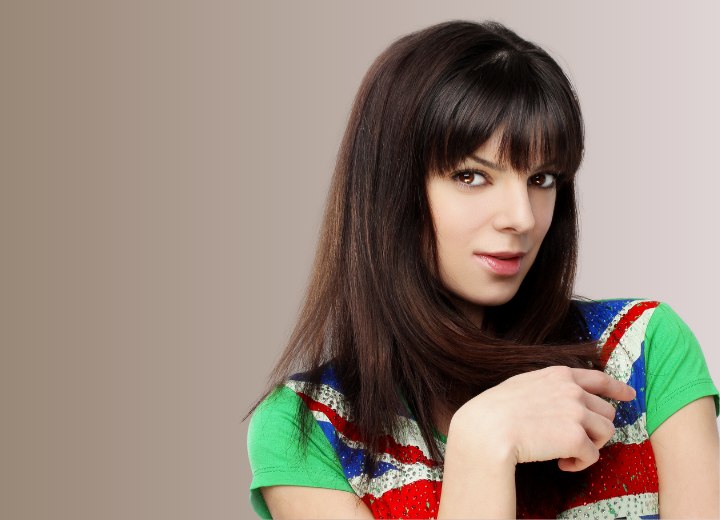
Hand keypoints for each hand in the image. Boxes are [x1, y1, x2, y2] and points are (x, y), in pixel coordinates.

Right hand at [449, 366, 635, 471]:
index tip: (629, 395)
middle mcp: (573, 390)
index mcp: (560, 375)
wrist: (488, 429)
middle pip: (607, 411)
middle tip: (576, 441)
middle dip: (595, 428)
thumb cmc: (497, 409)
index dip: (618, 388)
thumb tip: (566, 399)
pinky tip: (561, 464)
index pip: (599, 379)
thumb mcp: (525, 384)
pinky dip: (579, 463)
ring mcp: (576, 412)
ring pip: (606, 433)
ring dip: (591, 446)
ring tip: (567, 453)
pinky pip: (592, 456)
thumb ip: (549, 387)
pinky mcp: (576, 437)